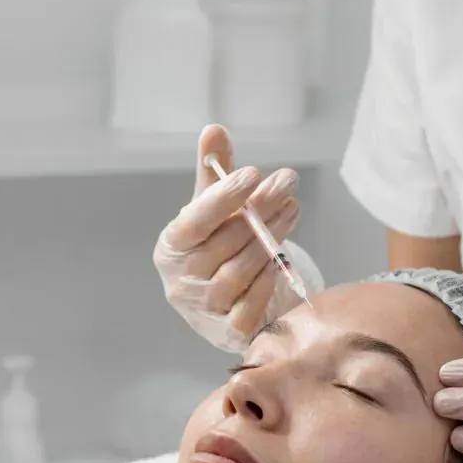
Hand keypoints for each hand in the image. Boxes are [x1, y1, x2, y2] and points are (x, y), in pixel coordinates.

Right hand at [154, 124, 303, 351]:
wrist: (221, 306)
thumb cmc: (215, 248)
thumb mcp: (210, 209)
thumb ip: (212, 172)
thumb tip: (214, 129)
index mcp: (170, 248)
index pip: (193, 222)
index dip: (222, 198)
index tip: (253, 172)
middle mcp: (180, 281)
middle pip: (222, 244)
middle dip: (258, 210)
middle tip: (287, 181)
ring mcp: (203, 310)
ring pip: (239, 273)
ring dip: (269, 239)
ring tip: (292, 209)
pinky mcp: (227, 333)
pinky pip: (250, 307)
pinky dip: (268, 282)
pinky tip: (283, 258)